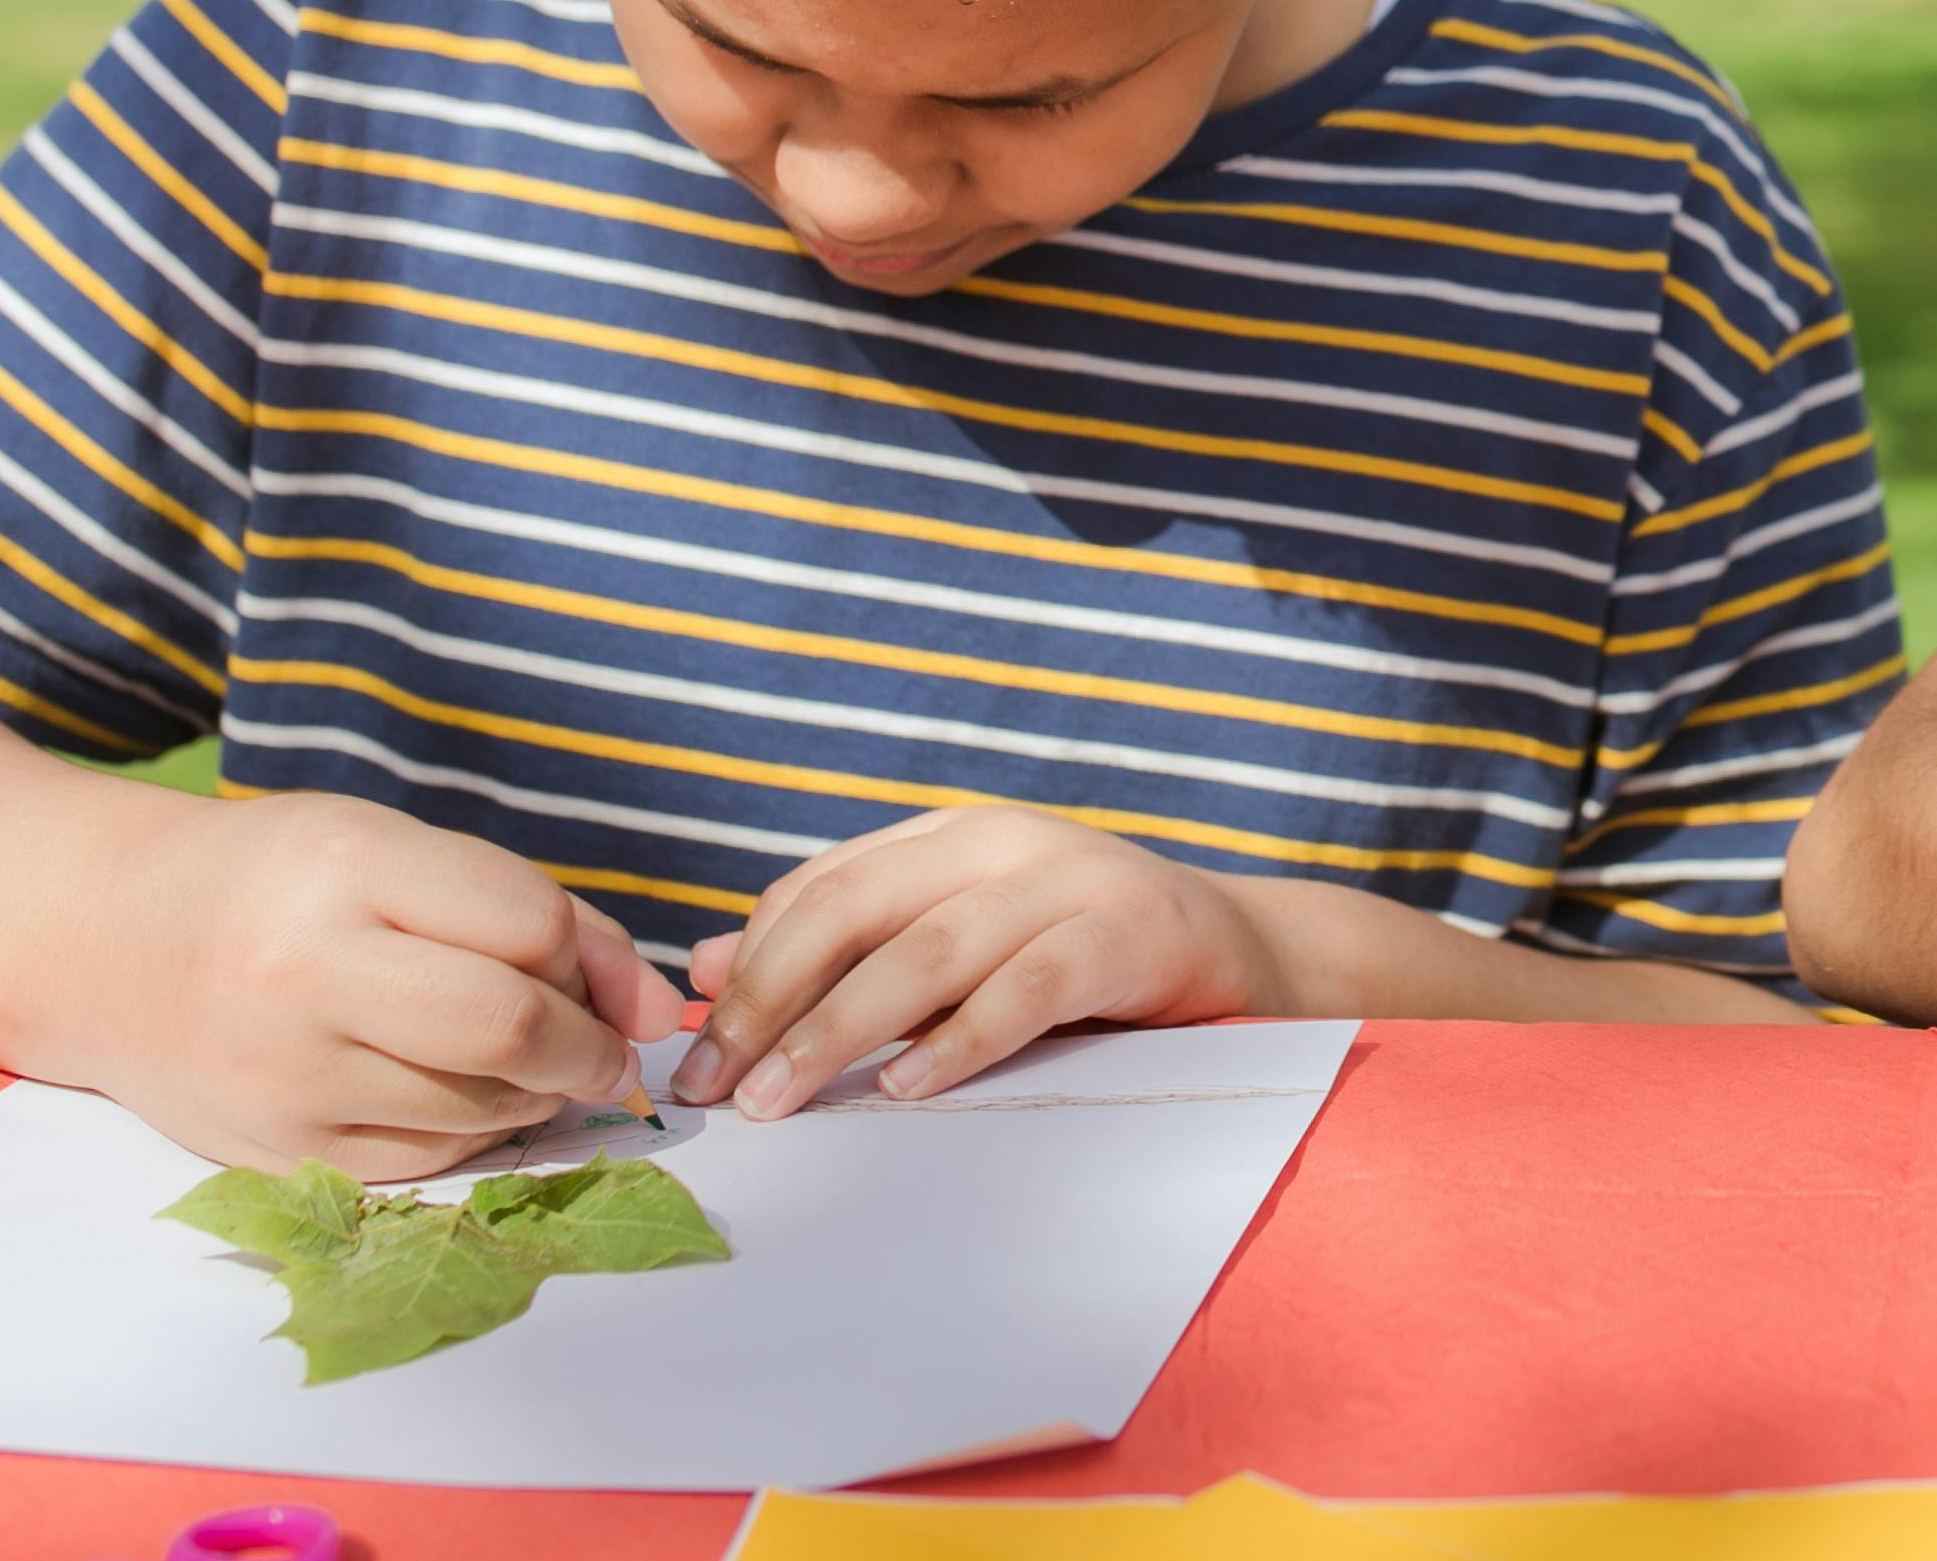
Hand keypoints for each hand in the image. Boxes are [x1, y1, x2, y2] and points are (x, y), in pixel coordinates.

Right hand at [97, 791, 680, 1179]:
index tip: (604, 977)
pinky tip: (465, 1096)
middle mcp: (305, 974)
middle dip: (588, 1047)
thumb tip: (656, 1009)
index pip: (529, 926)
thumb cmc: (280, 882)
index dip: (593, 959)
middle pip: (507, 1029)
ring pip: (477, 1107)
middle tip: (603, 1048)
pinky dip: (476, 1134)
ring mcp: (283, 1074)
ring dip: (538, 1094)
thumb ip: (536, 914)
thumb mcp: (399, 852)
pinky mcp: (272, 1152)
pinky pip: (425, 1160)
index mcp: (346, 870)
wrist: (107, 945)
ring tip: (524, 1062)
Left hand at [674, 805, 1285, 1115]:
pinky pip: (1026, 988)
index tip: (693, 1054)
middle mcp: (999, 843)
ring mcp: (1067, 879)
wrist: (1243, 953)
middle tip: (716, 1084)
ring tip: (782, 1097)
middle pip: (852, 909)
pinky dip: (959, 1039)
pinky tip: (906, 1086)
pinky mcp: (1127, 933)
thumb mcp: (958, 947)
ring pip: (926, 951)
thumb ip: (849, 953)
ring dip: (839, 1029)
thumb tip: (707, 968)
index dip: (745, 971)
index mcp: (948, 839)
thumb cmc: (1082, 960)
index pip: (818, 891)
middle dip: (770, 1000)